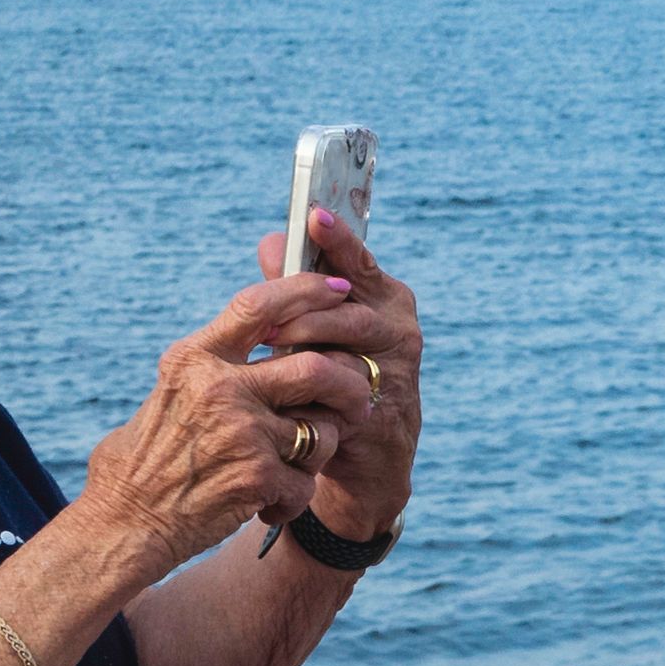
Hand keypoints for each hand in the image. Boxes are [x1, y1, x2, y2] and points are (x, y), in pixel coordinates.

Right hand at [70, 236, 406, 577]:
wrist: (124, 522)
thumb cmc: (146, 458)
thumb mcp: (172, 391)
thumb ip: (216, 363)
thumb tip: (270, 330)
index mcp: (196, 358)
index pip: (258, 305)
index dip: (306, 290)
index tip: (340, 288)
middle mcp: (220, 388)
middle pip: (315, 368)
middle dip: (349, 386)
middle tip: (358, 401)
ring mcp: (241, 433)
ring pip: (321, 429)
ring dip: (321, 449)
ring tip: (296, 463)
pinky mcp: (256, 478)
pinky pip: (306, 483)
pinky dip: (294, 498)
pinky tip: (268, 502)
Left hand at [245, 207, 422, 543]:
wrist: (367, 450)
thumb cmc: (334, 372)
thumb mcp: (318, 326)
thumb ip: (297, 287)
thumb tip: (273, 242)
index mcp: (385, 298)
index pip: (360, 262)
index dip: (339, 239)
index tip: (314, 215)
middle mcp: (398, 329)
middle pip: (351, 312)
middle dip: (305, 313)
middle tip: (266, 320)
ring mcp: (397, 373)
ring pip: (347, 356)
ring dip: (307, 353)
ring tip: (272, 354)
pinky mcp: (383, 414)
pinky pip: (343, 400)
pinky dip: (312, 395)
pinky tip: (289, 394)